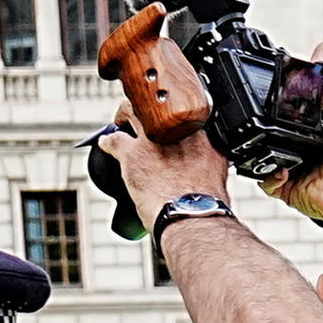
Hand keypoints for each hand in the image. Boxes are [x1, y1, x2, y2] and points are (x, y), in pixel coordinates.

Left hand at [95, 114, 230, 228]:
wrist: (192, 216)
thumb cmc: (206, 203)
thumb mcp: (218, 173)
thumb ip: (210, 160)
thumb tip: (207, 165)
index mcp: (199, 134)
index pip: (181, 115)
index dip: (171, 118)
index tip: (167, 125)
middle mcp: (175, 130)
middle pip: (157, 107)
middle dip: (147, 109)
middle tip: (141, 119)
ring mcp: (152, 139)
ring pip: (132, 112)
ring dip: (124, 116)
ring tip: (120, 123)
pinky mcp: (132, 153)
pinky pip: (113, 139)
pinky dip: (107, 141)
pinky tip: (104, 144)